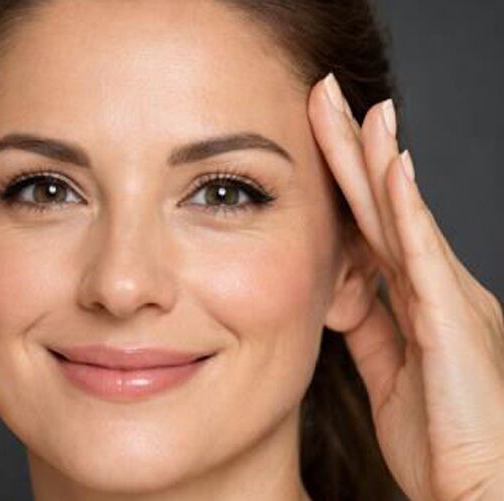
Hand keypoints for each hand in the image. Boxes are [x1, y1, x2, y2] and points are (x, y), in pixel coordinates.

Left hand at [308, 73, 503, 500]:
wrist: (479, 492)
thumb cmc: (444, 439)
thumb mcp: (392, 373)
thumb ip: (372, 328)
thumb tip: (341, 292)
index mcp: (418, 301)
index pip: (372, 227)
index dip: (347, 182)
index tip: (319, 140)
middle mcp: (436, 289)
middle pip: (384, 207)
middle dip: (356, 151)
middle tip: (327, 98)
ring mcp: (448, 299)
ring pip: (403, 218)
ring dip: (378, 162)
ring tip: (357, 109)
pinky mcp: (454, 322)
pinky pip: (423, 257)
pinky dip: (407, 212)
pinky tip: (392, 170)